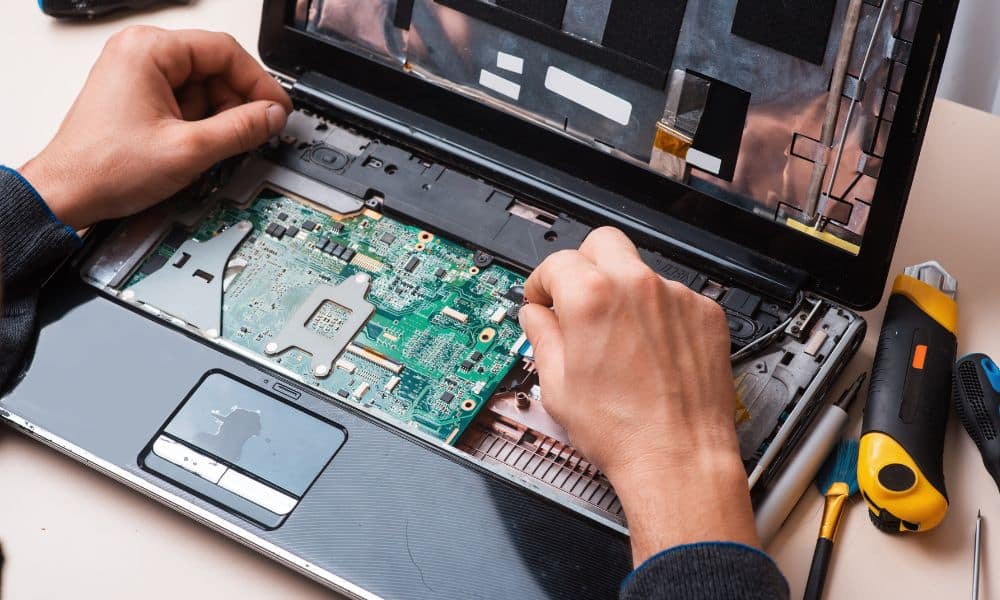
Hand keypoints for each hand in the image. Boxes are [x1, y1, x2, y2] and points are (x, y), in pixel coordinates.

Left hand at [18, 26, 291, 229]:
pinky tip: (197, 148)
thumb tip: (273, 116)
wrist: (68, 194)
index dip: (259, 82)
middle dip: (237, 105)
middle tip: (254, 133)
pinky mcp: (139, 97)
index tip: (277, 109)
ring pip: (203, 89)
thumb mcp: (190, 150)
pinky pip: (186, 102)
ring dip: (218, 119)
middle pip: (215, 69)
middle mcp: (141, 54)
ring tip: (213, 148)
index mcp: (148, 51)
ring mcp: (138, 75)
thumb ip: (241, 129)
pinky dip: (200, 125)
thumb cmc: (105, 168)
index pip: (224, 51)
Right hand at [519, 227, 757, 564]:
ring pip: (640, 272)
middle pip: (603, 243)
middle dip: (583, 265)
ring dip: (624, 293)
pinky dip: (659, 315)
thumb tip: (536, 318)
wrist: (679, 459)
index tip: (543, 299)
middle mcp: (637, 286)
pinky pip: (674, 298)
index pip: (557, 262)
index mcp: (592, 298)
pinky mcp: (706, 314)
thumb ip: (541, 337)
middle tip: (577, 300)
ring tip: (619, 340)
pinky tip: (652, 352)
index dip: (542, 283)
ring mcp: (677, 297)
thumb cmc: (622, 432)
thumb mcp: (557, 386)